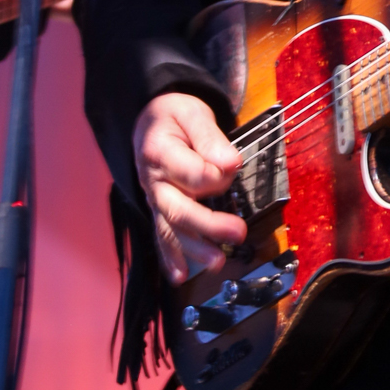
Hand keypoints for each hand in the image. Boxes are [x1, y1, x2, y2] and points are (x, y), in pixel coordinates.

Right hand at [133, 92, 245, 285]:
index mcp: (159, 152)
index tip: (232, 163)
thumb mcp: (192, 114)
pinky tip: (180, 275)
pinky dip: (170, 258)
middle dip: (208, 224)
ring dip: (193, 248)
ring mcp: (155, 199)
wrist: (151, 122)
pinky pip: (162, 236)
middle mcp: (153, 181)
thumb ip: (210, 138)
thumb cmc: (174, 117)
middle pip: (178, 208)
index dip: (216, 173)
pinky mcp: (160, 211)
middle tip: (238, 232)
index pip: (192, 172)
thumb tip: (230, 162)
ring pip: (171, 228)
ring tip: (216, 262)